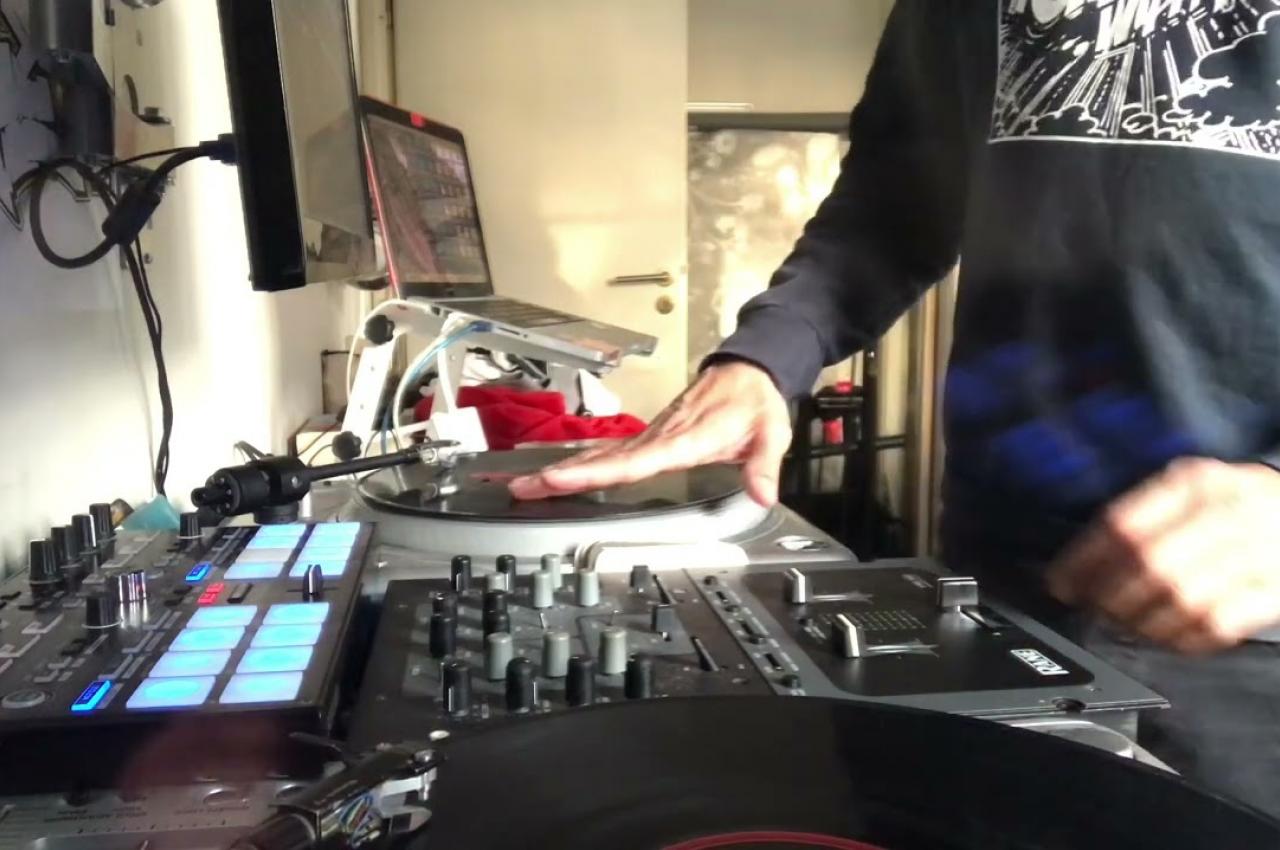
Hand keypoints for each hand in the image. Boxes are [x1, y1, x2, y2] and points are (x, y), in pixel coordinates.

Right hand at [508, 361, 791, 506]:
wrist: (746, 370)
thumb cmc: (754, 400)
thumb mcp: (771, 432)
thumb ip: (763, 464)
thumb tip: (763, 493)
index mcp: (687, 437)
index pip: (638, 459)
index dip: (601, 471)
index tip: (564, 478)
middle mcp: (661, 435)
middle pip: (606, 459)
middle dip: (563, 475)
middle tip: (525, 487)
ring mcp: (651, 435)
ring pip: (601, 455)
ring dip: (564, 471)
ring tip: (527, 485)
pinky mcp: (648, 437)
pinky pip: (610, 452)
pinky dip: (582, 464)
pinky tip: (559, 476)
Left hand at [1047, 457, 1279, 653]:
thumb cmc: (1241, 501)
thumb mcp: (1195, 486)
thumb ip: (1145, 513)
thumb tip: (1084, 560)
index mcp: (1195, 484)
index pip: (1124, 523)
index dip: (1083, 561)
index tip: (1061, 584)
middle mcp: (1226, 514)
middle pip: (1148, 564)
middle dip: (1109, 595)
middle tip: (1094, 608)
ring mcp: (1256, 554)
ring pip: (1181, 598)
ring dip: (1142, 621)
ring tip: (1127, 623)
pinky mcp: (1275, 592)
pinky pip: (1218, 624)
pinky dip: (1185, 638)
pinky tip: (1168, 635)